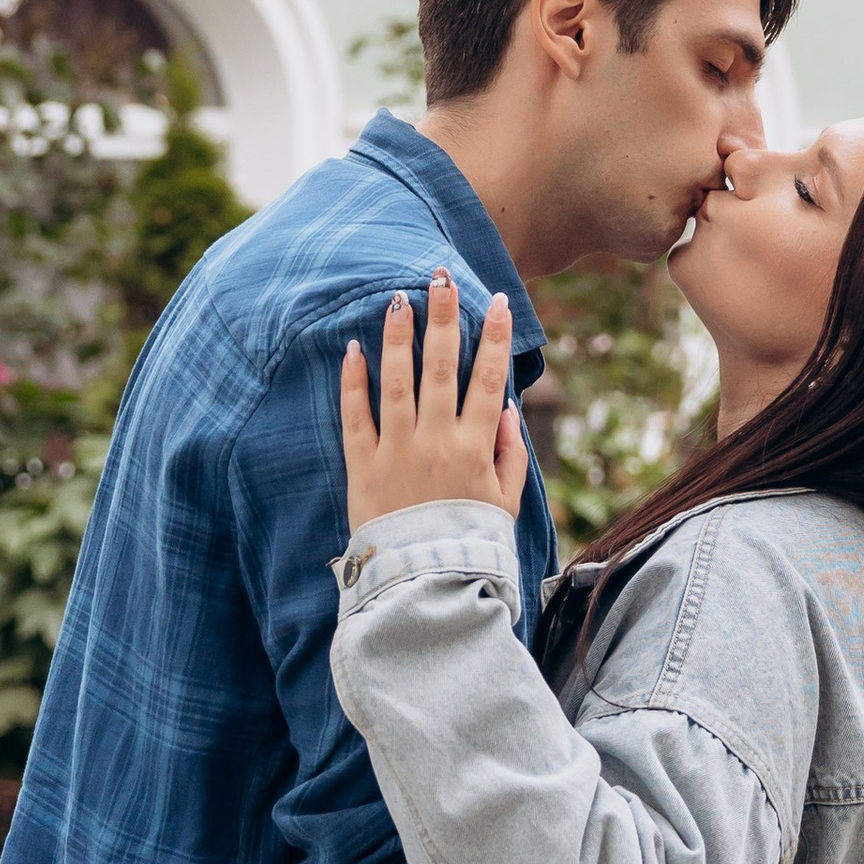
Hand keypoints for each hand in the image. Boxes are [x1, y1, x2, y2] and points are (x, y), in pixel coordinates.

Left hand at [340, 268, 529, 530]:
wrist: (423, 586)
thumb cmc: (469, 545)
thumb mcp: (505, 505)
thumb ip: (510, 454)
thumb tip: (506, 406)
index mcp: (475, 447)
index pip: (488, 379)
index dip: (494, 338)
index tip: (497, 300)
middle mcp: (436, 440)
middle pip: (443, 367)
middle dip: (444, 318)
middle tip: (441, 277)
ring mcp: (397, 450)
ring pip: (398, 381)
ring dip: (399, 336)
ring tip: (399, 298)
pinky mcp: (363, 466)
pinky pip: (355, 415)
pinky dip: (353, 380)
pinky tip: (354, 348)